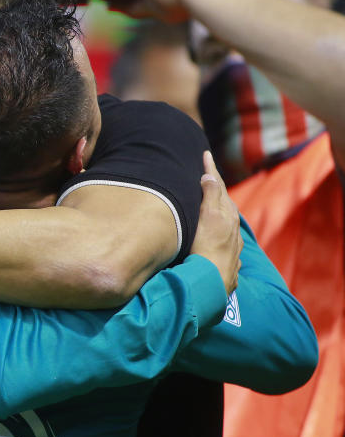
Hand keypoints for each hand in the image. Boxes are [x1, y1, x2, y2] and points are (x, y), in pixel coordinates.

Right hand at [190, 151, 241, 294]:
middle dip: (216, 185)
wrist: (210, 283)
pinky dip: (219, 225)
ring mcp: (231, 244)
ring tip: (211, 197)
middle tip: (207, 171)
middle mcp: (232, 228)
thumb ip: (210, 196)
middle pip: (225, 201)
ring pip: (226, 218)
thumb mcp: (207, 218)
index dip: (211, 170)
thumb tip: (209, 176)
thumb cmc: (205, 249)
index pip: (218, 186)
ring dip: (218, 205)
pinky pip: (225, 235)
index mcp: (226, 215)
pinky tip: (216, 229)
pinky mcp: (227, 259)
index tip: (205, 153)